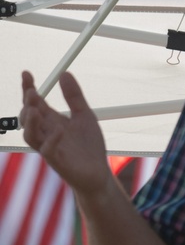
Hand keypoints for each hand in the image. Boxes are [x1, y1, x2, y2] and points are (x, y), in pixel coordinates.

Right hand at [20, 71, 112, 196]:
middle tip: (32, 92)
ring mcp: (50, 147)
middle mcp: (47, 133)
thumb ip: (74, 96)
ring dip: (30, 122)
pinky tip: (59, 131)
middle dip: (28, 104)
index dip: (28, 88)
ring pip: (31, 135)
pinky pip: (49, 151)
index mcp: (52, 121)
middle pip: (28, 117)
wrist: (98, 172)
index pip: (35, 103)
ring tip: (35, 109)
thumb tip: (64, 73)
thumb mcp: (84, 115)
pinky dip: (52, 141)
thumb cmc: (88, 145)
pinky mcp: (58, 161)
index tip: (26, 73)